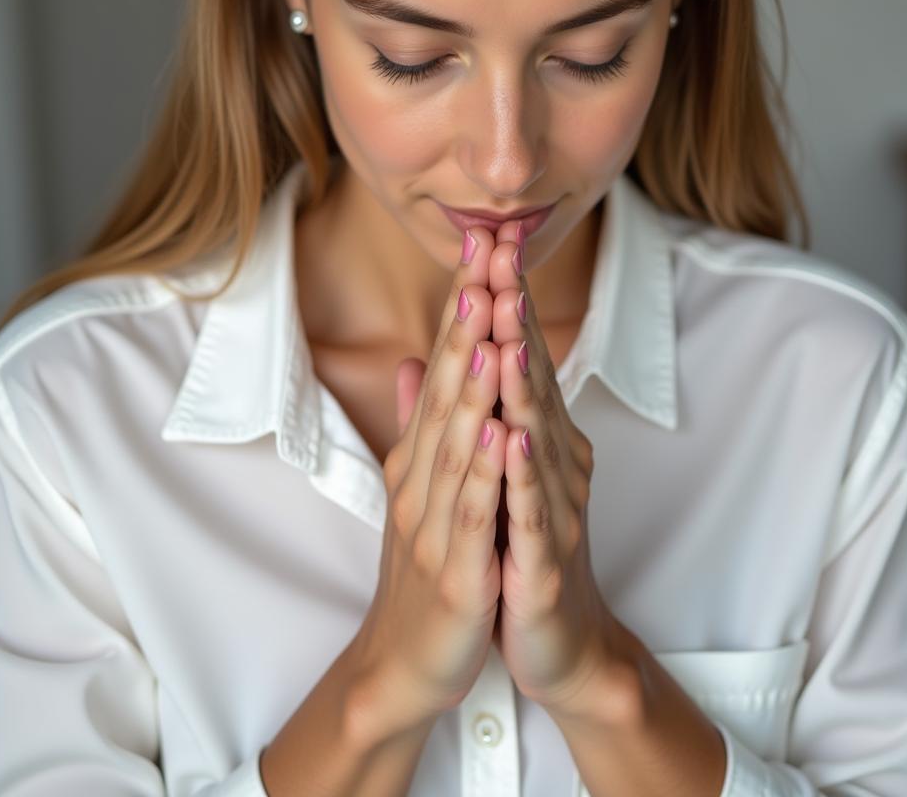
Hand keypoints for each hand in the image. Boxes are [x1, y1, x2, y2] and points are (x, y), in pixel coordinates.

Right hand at [350, 227, 511, 735]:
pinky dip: (485, 471)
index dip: (461, 308)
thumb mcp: (420, 485)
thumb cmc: (425, 565)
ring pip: (456, 443)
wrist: (408, 658)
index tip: (480, 248)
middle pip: (444, 390)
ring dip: (470, 383)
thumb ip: (418, 420)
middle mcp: (421, 478)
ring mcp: (435, 523)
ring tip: (486, 327)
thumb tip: (412, 359)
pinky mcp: (457, 571)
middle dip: (465, 323)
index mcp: (421, 455)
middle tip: (480, 259)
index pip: (441, 367)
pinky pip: (473, 515)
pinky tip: (498, 433)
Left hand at [486, 220, 621, 716]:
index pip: (517, 354)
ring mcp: (556, 503)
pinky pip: (535, 506)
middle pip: (532, 374)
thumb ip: (477, 412)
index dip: (502, 299)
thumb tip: (450, 356)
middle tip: (501, 252)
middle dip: (514, 313)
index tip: (485, 242)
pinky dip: (524, 468)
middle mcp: (555, 458)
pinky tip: (515, 434)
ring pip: (537, 429)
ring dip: (521, 375)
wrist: (557, 640)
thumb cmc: (522, 547)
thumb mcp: (496, 472)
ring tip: (506, 322)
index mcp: (536, 437)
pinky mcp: (547, 554)